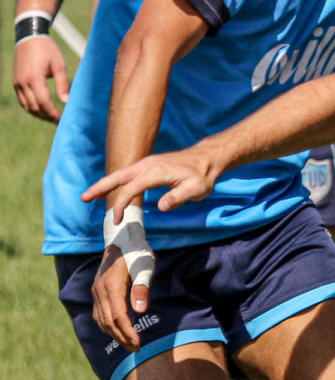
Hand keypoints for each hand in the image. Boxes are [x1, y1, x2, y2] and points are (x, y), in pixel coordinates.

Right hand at [14, 34, 71, 121]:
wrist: (29, 37)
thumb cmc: (47, 49)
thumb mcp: (59, 65)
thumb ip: (62, 83)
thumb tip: (66, 101)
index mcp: (34, 78)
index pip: (44, 102)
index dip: (53, 114)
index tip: (62, 120)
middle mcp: (23, 82)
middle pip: (34, 107)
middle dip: (47, 116)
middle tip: (59, 122)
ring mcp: (17, 83)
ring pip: (27, 106)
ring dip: (39, 114)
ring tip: (52, 118)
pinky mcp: (16, 82)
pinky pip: (22, 100)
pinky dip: (31, 107)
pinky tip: (42, 110)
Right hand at [81, 147, 219, 213]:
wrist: (206, 159)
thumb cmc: (202, 176)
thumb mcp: (196, 189)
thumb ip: (178, 197)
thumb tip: (160, 207)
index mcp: (155, 172)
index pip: (131, 189)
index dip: (120, 205)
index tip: (117, 221)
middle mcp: (146, 165)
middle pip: (117, 177)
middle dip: (100, 187)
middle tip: (84, 198)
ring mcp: (146, 164)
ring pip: (120, 174)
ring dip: (104, 184)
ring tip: (89, 195)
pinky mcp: (148, 166)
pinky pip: (127, 174)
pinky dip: (115, 182)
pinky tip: (109, 189)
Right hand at [91, 236, 149, 350]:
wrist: (121, 239)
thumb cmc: (137, 253)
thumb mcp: (145, 268)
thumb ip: (142, 288)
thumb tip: (140, 310)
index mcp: (111, 286)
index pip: (118, 316)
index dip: (128, 332)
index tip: (138, 344)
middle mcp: (99, 290)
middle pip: (108, 321)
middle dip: (122, 337)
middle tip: (136, 349)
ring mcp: (96, 291)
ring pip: (101, 319)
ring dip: (114, 334)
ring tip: (128, 344)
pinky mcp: (96, 291)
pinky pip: (98, 313)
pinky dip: (106, 325)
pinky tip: (116, 332)